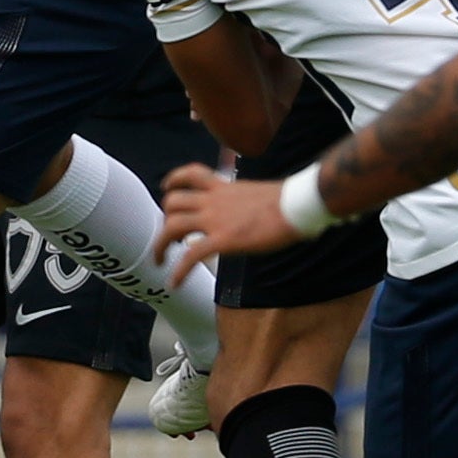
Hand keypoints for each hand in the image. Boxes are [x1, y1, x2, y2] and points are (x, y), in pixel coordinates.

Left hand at [155, 161, 295, 272]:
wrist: (297, 205)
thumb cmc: (288, 202)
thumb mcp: (258, 193)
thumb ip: (244, 200)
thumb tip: (248, 210)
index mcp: (224, 186)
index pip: (191, 174)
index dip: (173, 180)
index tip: (166, 188)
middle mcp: (214, 200)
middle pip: (173, 201)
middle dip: (164, 219)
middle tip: (168, 237)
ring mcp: (216, 218)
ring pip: (172, 225)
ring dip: (160, 244)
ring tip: (161, 260)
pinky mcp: (223, 239)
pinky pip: (190, 255)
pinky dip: (178, 271)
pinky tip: (175, 283)